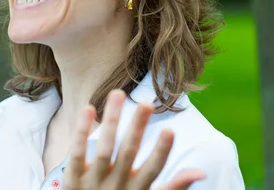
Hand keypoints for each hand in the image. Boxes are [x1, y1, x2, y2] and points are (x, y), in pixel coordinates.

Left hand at [64, 90, 205, 189]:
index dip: (161, 152)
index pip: (152, 170)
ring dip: (112, 120)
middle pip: (127, 153)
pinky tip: (88, 108)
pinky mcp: (72, 179)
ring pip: (103, 148)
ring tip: (118, 93)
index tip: (170, 130)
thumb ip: (172, 187)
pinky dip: (82, 131)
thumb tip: (201, 173)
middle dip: (137, 128)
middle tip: (147, 103)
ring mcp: (93, 182)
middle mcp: (115, 185)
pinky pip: (76, 152)